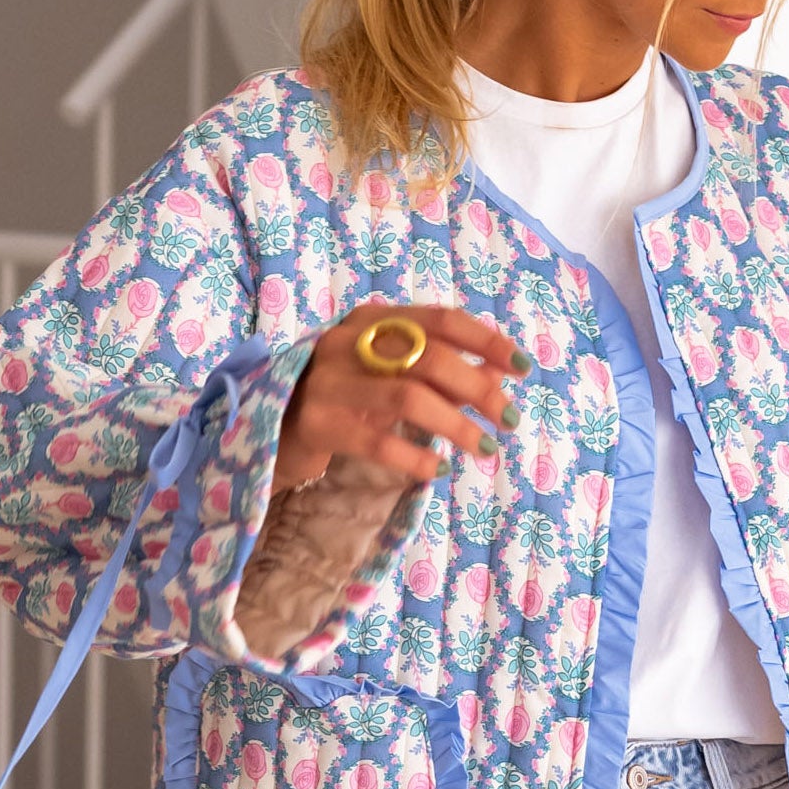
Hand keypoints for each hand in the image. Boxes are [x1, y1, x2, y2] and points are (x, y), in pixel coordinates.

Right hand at [272, 300, 527, 492]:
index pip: (440, 319)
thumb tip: (497, 379)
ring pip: (409, 397)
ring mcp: (327, 381)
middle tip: (508, 420)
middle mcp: (347, 341)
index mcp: (371, 319)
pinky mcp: (315, 423)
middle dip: (479, 389)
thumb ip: (432, 370)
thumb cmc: (340, 399)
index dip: (486, 342)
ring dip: (457, 425)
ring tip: (484, 449)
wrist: (266, 428)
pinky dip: (415, 457)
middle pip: (430, 358)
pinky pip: (378, 442)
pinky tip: (436, 469)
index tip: (523, 367)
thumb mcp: (384, 374)